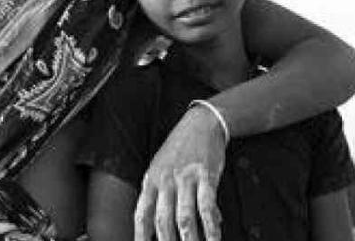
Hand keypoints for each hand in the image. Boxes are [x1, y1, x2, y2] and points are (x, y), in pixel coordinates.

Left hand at [134, 105, 225, 240]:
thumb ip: (161, 195)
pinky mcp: (205, 175)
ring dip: (189, 239)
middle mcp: (165, 180)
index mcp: (151, 180)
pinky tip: (214, 238)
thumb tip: (167, 224)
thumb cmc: (179, 149)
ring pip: (183, 216)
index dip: (140, 234)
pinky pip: (206, 206)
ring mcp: (185, 178)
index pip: (142, 213)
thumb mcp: (160, 168)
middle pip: (162, 219)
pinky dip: (211, 226)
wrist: (200, 124)